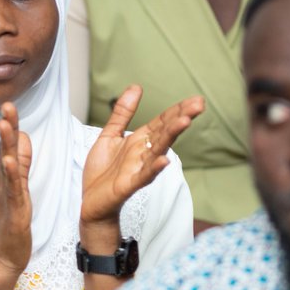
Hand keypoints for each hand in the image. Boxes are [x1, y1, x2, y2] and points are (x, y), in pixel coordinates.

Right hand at [0, 103, 33, 289]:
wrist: (2, 258)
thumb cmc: (9, 224)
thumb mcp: (17, 188)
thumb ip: (20, 164)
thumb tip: (23, 138)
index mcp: (5, 176)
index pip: (8, 145)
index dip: (11, 125)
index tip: (11, 104)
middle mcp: (3, 182)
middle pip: (4, 149)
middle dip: (7, 126)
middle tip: (7, 104)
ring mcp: (6, 195)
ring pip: (6, 165)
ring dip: (5, 144)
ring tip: (4, 124)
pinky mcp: (13, 210)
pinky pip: (12, 189)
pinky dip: (10, 174)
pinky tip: (9, 161)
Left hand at [80, 85, 204, 229]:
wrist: (91, 202)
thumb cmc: (102, 172)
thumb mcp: (110, 135)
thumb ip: (123, 112)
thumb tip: (137, 87)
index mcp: (140, 140)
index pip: (163, 121)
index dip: (177, 109)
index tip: (196, 99)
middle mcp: (143, 153)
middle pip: (165, 132)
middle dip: (181, 117)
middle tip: (199, 104)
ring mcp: (138, 168)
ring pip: (158, 150)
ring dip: (171, 136)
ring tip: (184, 122)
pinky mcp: (129, 185)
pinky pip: (144, 176)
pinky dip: (154, 169)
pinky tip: (164, 161)